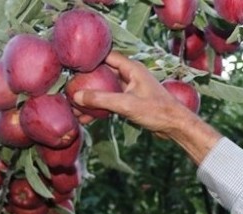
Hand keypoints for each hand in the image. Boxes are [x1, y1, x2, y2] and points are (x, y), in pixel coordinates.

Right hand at [72, 51, 189, 137]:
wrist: (176, 127)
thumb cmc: (157, 111)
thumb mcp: (126, 104)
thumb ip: (101, 99)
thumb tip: (76, 96)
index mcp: (132, 68)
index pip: (105, 56)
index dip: (88, 59)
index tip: (70, 65)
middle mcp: (130, 75)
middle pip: (102, 74)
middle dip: (84, 81)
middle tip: (65, 88)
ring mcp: (130, 89)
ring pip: (104, 90)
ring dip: (90, 98)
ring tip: (71, 107)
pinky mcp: (131, 102)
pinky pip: (110, 102)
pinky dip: (99, 108)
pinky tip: (85, 118)